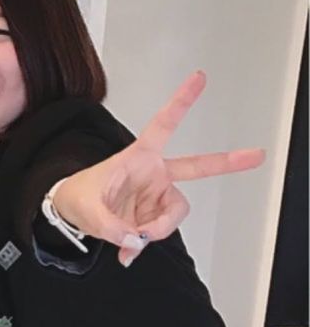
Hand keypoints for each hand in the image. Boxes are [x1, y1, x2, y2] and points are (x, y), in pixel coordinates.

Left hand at [51, 72, 263, 264]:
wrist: (69, 212)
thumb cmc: (77, 197)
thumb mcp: (86, 209)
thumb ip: (111, 227)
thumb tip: (136, 240)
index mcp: (138, 157)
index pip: (163, 125)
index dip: (181, 102)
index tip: (199, 78)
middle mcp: (153, 174)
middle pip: (197, 167)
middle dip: (228, 162)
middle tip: (257, 155)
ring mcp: (155, 195)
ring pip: (173, 215)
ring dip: (155, 230)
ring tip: (131, 235)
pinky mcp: (152, 214)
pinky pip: (159, 231)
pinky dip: (145, 242)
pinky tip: (130, 247)